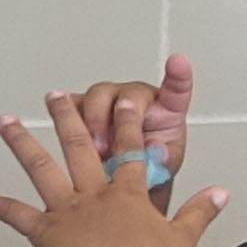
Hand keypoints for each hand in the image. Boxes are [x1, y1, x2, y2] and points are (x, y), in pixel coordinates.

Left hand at [0, 93, 229, 246]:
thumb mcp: (183, 236)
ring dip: (21, 142)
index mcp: (127, 193)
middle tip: (54, 94)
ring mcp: (66, 208)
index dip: (129, 123)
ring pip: (41, 167)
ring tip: (4, 120)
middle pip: (79, 145)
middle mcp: (94, 193)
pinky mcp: (44, 230)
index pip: (131, 149)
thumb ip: (201, 211)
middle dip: (67, 116)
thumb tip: (223, 192)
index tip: (126, 100)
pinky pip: (16, 215)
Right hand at [60, 54, 193, 209]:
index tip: (177, 62)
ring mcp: (109, 100)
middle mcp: (137, 99)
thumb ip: (162, 162)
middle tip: (112, 147)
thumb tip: (160, 153)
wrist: (119, 184)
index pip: (175, 89)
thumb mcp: (161, 171)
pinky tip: (71, 133)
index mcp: (166, 111)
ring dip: (93, 123)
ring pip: (97, 96)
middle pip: (127, 93)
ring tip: (96, 149)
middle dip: (118, 119)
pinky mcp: (83, 107)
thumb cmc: (145, 170)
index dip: (177, 75)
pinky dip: (69, 118)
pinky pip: (71, 104)